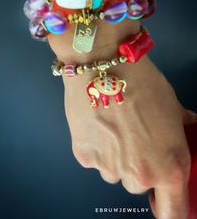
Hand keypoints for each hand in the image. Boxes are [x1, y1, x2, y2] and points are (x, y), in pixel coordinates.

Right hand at [50, 23, 196, 218]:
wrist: (103, 66)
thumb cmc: (142, 82)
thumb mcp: (172, 105)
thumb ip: (181, 126)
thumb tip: (187, 125)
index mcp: (169, 166)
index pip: (173, 212)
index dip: (168, 208)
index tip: (162, 200)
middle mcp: (139, 175)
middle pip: (137, 185)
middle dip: (137, 167)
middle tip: (133, 138)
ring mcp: (108, 168)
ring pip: (113, 172)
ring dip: (114, 156)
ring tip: (112, 126)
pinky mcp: (84, 157)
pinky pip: (94, 159)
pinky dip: (96, 147)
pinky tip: (98, 123)